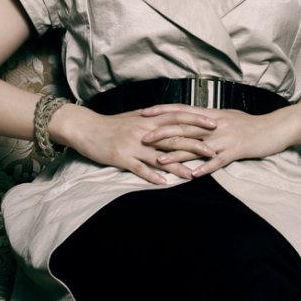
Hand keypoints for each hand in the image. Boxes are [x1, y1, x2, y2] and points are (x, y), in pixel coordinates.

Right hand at [49, 103, 216, 184]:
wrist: (86, 128)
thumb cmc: (112, 124)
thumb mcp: (135, 118)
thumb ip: (154, 120)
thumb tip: (172, 120)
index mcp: (149, 119)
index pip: (178, 117)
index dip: (196, 120)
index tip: (214, 123)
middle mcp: (144, 131)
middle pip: (173, 137)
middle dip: (194, 144)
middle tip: (213, 151)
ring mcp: (133, 144)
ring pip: (159, 156)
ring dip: (177, 166)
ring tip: (193, 174)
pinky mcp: (121, 157)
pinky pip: (139, 168)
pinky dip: (151, 176)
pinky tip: (163, 184)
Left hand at [141, 104, 296, 175]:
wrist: (275, 128)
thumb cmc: (250, 123)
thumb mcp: (227, 116)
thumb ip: (208, 118)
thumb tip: (192, 118)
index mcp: (211, 114)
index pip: (181, 110)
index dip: (162, 111)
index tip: (144, 112)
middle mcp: (215, 124)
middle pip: (184, 127)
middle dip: (162, 133)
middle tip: (143, 138)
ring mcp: (225, 138)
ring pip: (197, 146)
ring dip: (177, 154)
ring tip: (160, 161)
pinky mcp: (236, 150)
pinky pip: (218, 161)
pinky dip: (205, 168)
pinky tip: (192, 176)